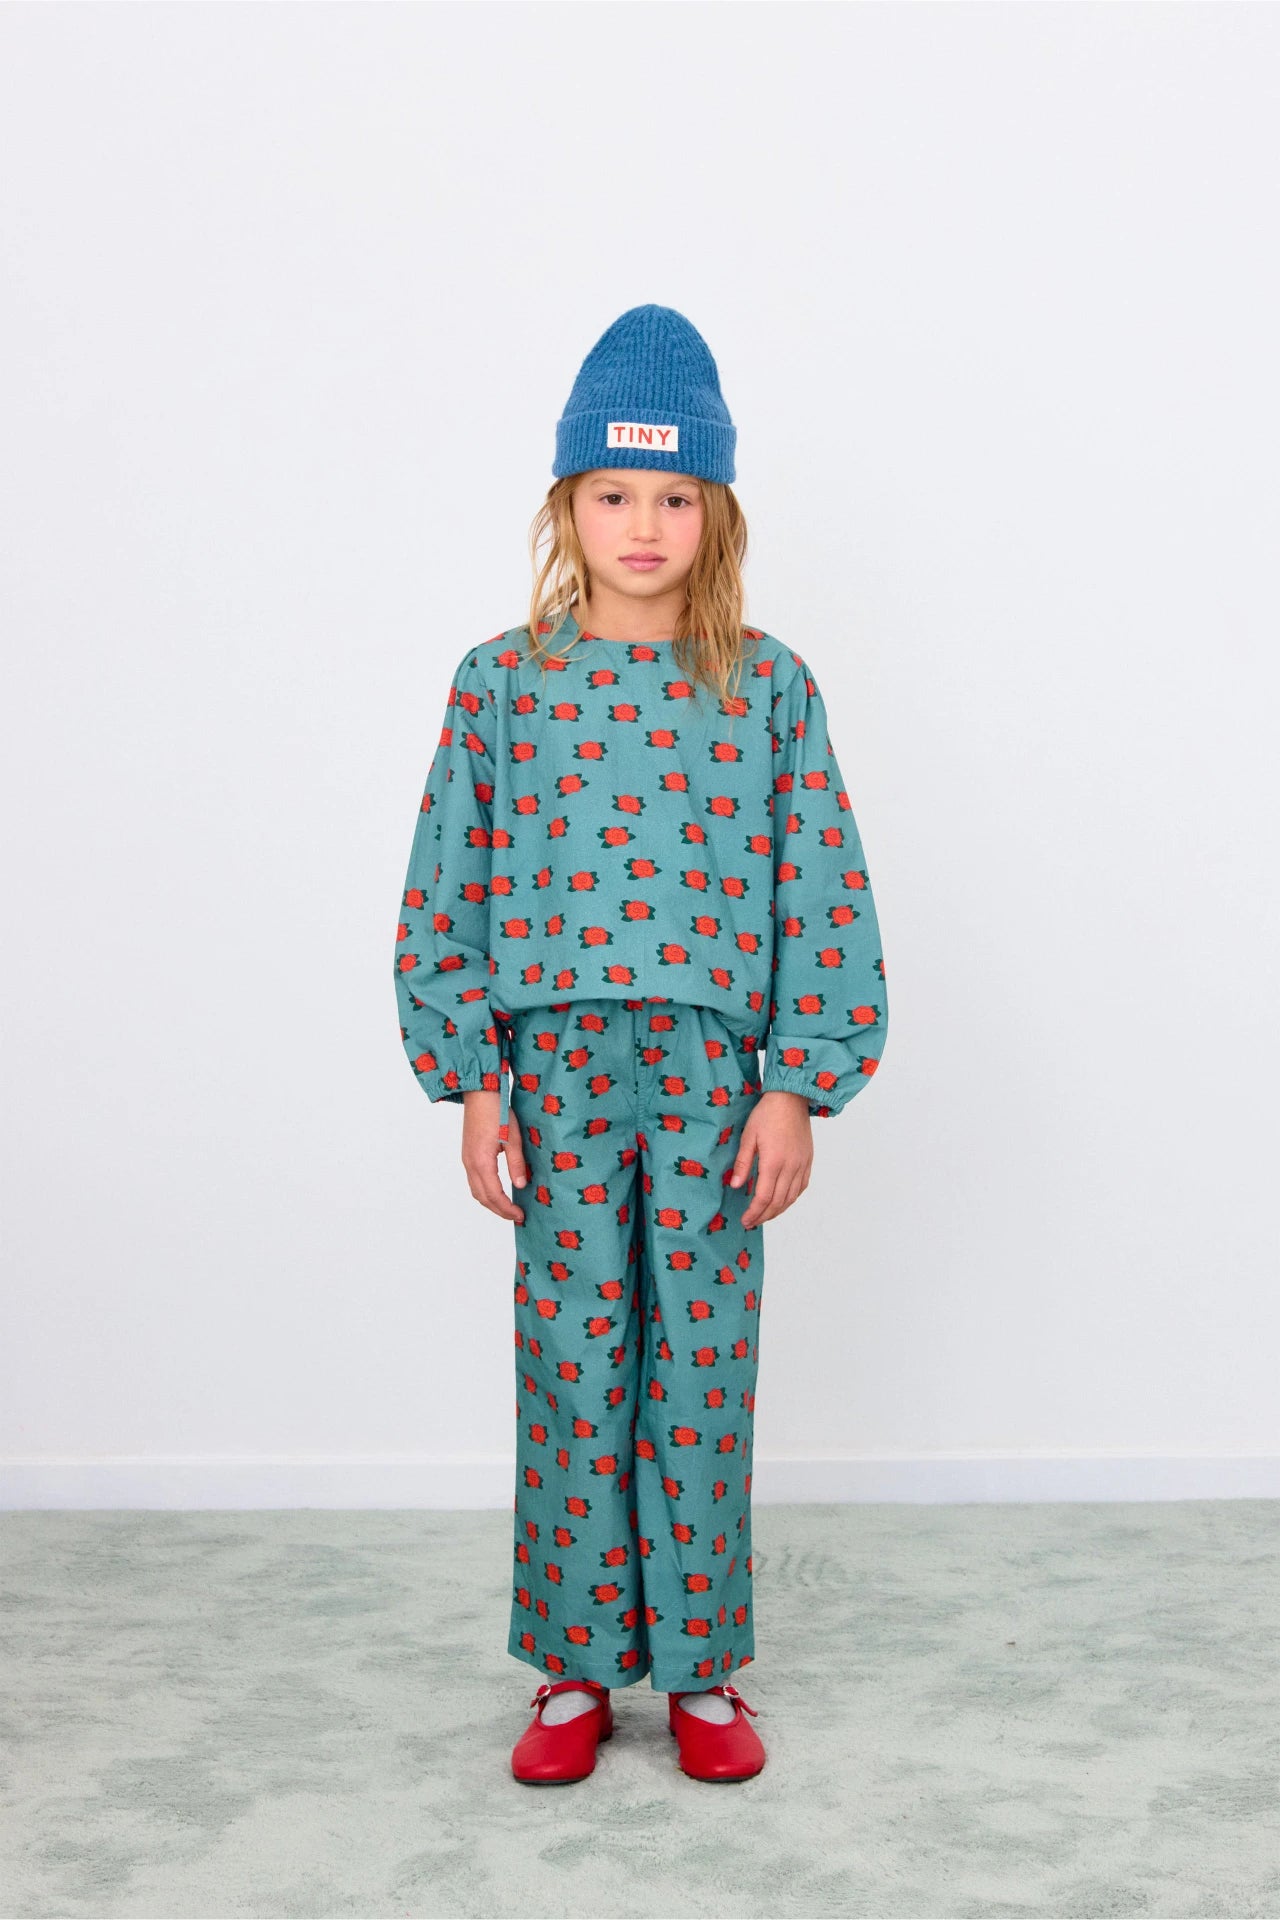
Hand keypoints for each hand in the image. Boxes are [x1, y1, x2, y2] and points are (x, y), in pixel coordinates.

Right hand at [461, 1089, 529, 1223]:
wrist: (479, 1093)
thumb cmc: (498, 1112)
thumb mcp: (513, 1138)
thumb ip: (516, 1163)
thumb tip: (520, 1185)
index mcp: (482, 1162)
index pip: (494, 1195)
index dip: (507, 1209)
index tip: (520, 1215)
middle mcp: (470, 1164)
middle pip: (482, 1197)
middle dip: (499, 1210)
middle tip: (516, 1216)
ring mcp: (466, 1159)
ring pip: (475, 1190)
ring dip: (490, 1203)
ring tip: (507, 1208)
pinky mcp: (467, 1154)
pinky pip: (473, 1181)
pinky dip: (484, 1192)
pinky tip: (496, 1191)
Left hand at [730, 1091, 812, 1227]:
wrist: (792, 1098)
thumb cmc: (767, 1114)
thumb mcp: (748, 1136)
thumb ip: (743, 1163)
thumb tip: (736, 1186)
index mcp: (773, 1162)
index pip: (764, 1197)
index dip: (754, 1212)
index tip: (746, 1220)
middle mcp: (791, 1167)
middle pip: (778, 1202)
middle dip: (764, 1216)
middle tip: (752, 1222)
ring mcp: (802, 1165)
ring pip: (792, 1197)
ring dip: (778, 1211)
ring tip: (765, 1215)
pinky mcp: (808, 1161)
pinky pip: (801, 1187)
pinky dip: (791, 1199)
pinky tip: (782, 1201)